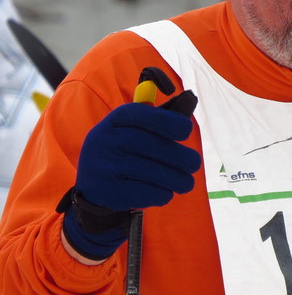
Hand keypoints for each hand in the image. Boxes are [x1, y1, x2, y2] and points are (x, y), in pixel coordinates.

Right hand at [58, 86, 200, 259]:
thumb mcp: (138, 128)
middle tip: (195, 163)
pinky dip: (158, 193)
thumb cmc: (128, 149)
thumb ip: (162, 116)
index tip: (187, 131)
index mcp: (115, 119)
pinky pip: (138, 192)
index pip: (142, 115)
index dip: (167, 121)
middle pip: (147, 144)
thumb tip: (191, 100)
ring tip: (187, 183)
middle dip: (177, 155)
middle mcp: (104, 139)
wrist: (94, 184)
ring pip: (146, 170)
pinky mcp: (103, 191)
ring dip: (173, 178)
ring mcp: (101, 166)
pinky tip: (167, 193)